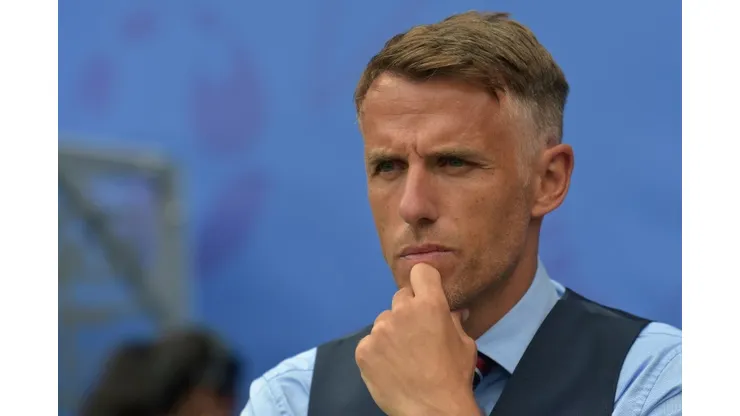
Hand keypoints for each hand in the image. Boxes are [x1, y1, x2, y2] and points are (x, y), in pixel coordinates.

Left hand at [355, 263, 479, 415]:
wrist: (432, 410)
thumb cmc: (453, 376)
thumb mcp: (464, 345)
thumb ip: (455, 321)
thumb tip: (456, 309)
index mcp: (430, 305)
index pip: (420, 272)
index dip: (423, 282)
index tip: (425, 294)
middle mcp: (402, 311)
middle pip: (400, 297)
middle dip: (408, 311)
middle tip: (416, 334)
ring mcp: (380, 330)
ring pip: (384, 321)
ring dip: (392, 332)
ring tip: (402, 356)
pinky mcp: (364, 350)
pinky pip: (370, 342)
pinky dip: (377, 352)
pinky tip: (389, 367)